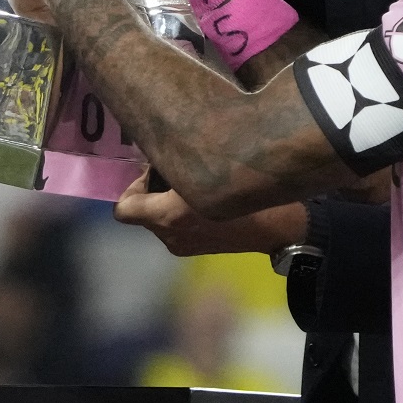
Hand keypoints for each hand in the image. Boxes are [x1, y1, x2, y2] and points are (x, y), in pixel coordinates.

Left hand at [114, 172, 307, 256]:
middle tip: (176, 169)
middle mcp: (169, 236)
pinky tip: (204, 200)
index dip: (132, 187)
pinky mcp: (195, 250)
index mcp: (168, 217)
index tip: (153, 172)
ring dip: (166, 202)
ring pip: (158, 218)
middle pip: (141, 211)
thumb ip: (177, 162)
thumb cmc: (246, 193)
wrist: (280, 226)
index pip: (123, 209)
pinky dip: (180, 213)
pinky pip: (174, 227)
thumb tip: (159, 153)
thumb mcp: (210, 168)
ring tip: (192, 183)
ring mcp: (181, 246)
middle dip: (152, 191)